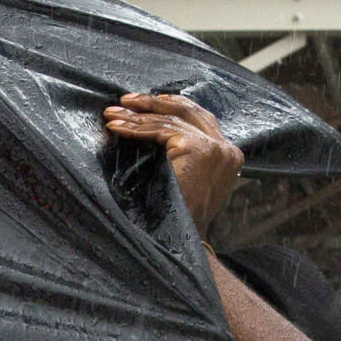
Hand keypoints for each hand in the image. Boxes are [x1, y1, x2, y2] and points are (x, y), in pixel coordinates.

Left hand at [104, 93, 241, 233]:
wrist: (181, 239)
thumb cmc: (179, 216)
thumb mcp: (190, 178)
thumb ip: (187, 155)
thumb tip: (159, 128)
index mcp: (229, 155)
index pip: (200, 117)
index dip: (170, 106)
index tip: (143, 104)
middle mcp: (227, 148)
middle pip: (188, 111)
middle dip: (153, 103)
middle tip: (124, 102)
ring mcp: (215, 148)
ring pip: (169, 122)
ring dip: (136, 117)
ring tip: (112, 116)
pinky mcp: (198, 149)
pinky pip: (161, 130)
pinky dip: (135, 128)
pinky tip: (116, 128)